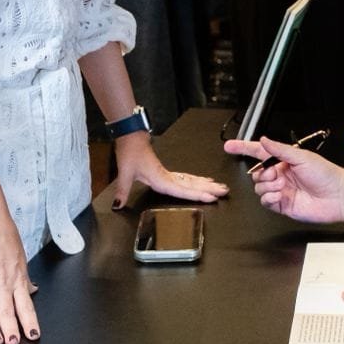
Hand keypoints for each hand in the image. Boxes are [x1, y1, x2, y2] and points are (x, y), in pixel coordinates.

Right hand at [0, 208, 39, 343]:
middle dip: (11, 330)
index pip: (26, 305)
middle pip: (8, 311)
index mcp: (18, 277)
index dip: (30, 322)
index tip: (33, 335)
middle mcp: (3, 282)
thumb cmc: (4, 236)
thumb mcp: (21, 257)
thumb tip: (32, 291)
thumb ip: (24, 278)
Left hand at [111, 131, 226, 209]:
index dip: (198, 195)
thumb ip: (122, 190)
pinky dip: (196, 180)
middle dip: (209, 189)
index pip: (182, 190)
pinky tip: (204, 180)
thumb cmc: (130, 152)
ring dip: (206, 184)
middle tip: (225, 192)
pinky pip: (186, 177)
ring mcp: (168, 174)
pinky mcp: (166, 171)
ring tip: (220, 187)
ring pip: (191, 180)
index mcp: (161, 178)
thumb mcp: (125, 172)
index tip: (212, 197)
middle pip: (192, 185)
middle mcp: (168, 177)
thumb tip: (118, 206)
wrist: (131, 138)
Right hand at [221, 136, 343, 223]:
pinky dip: (268, 198)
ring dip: (267, 186)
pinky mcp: (282, 205)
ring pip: (259, 188)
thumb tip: (263, 140)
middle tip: (276, 174)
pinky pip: (265, 202)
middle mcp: (281, 175)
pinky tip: (279, 195)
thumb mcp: (302, 156)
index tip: (229, 146)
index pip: (260, 153)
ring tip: (281, 185)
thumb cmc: (326, 174)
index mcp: (285, 160)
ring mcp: (281, 191)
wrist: (338, 196)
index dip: (244, 148)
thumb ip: (279, 149)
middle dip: (262, 173)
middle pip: (257, 174)